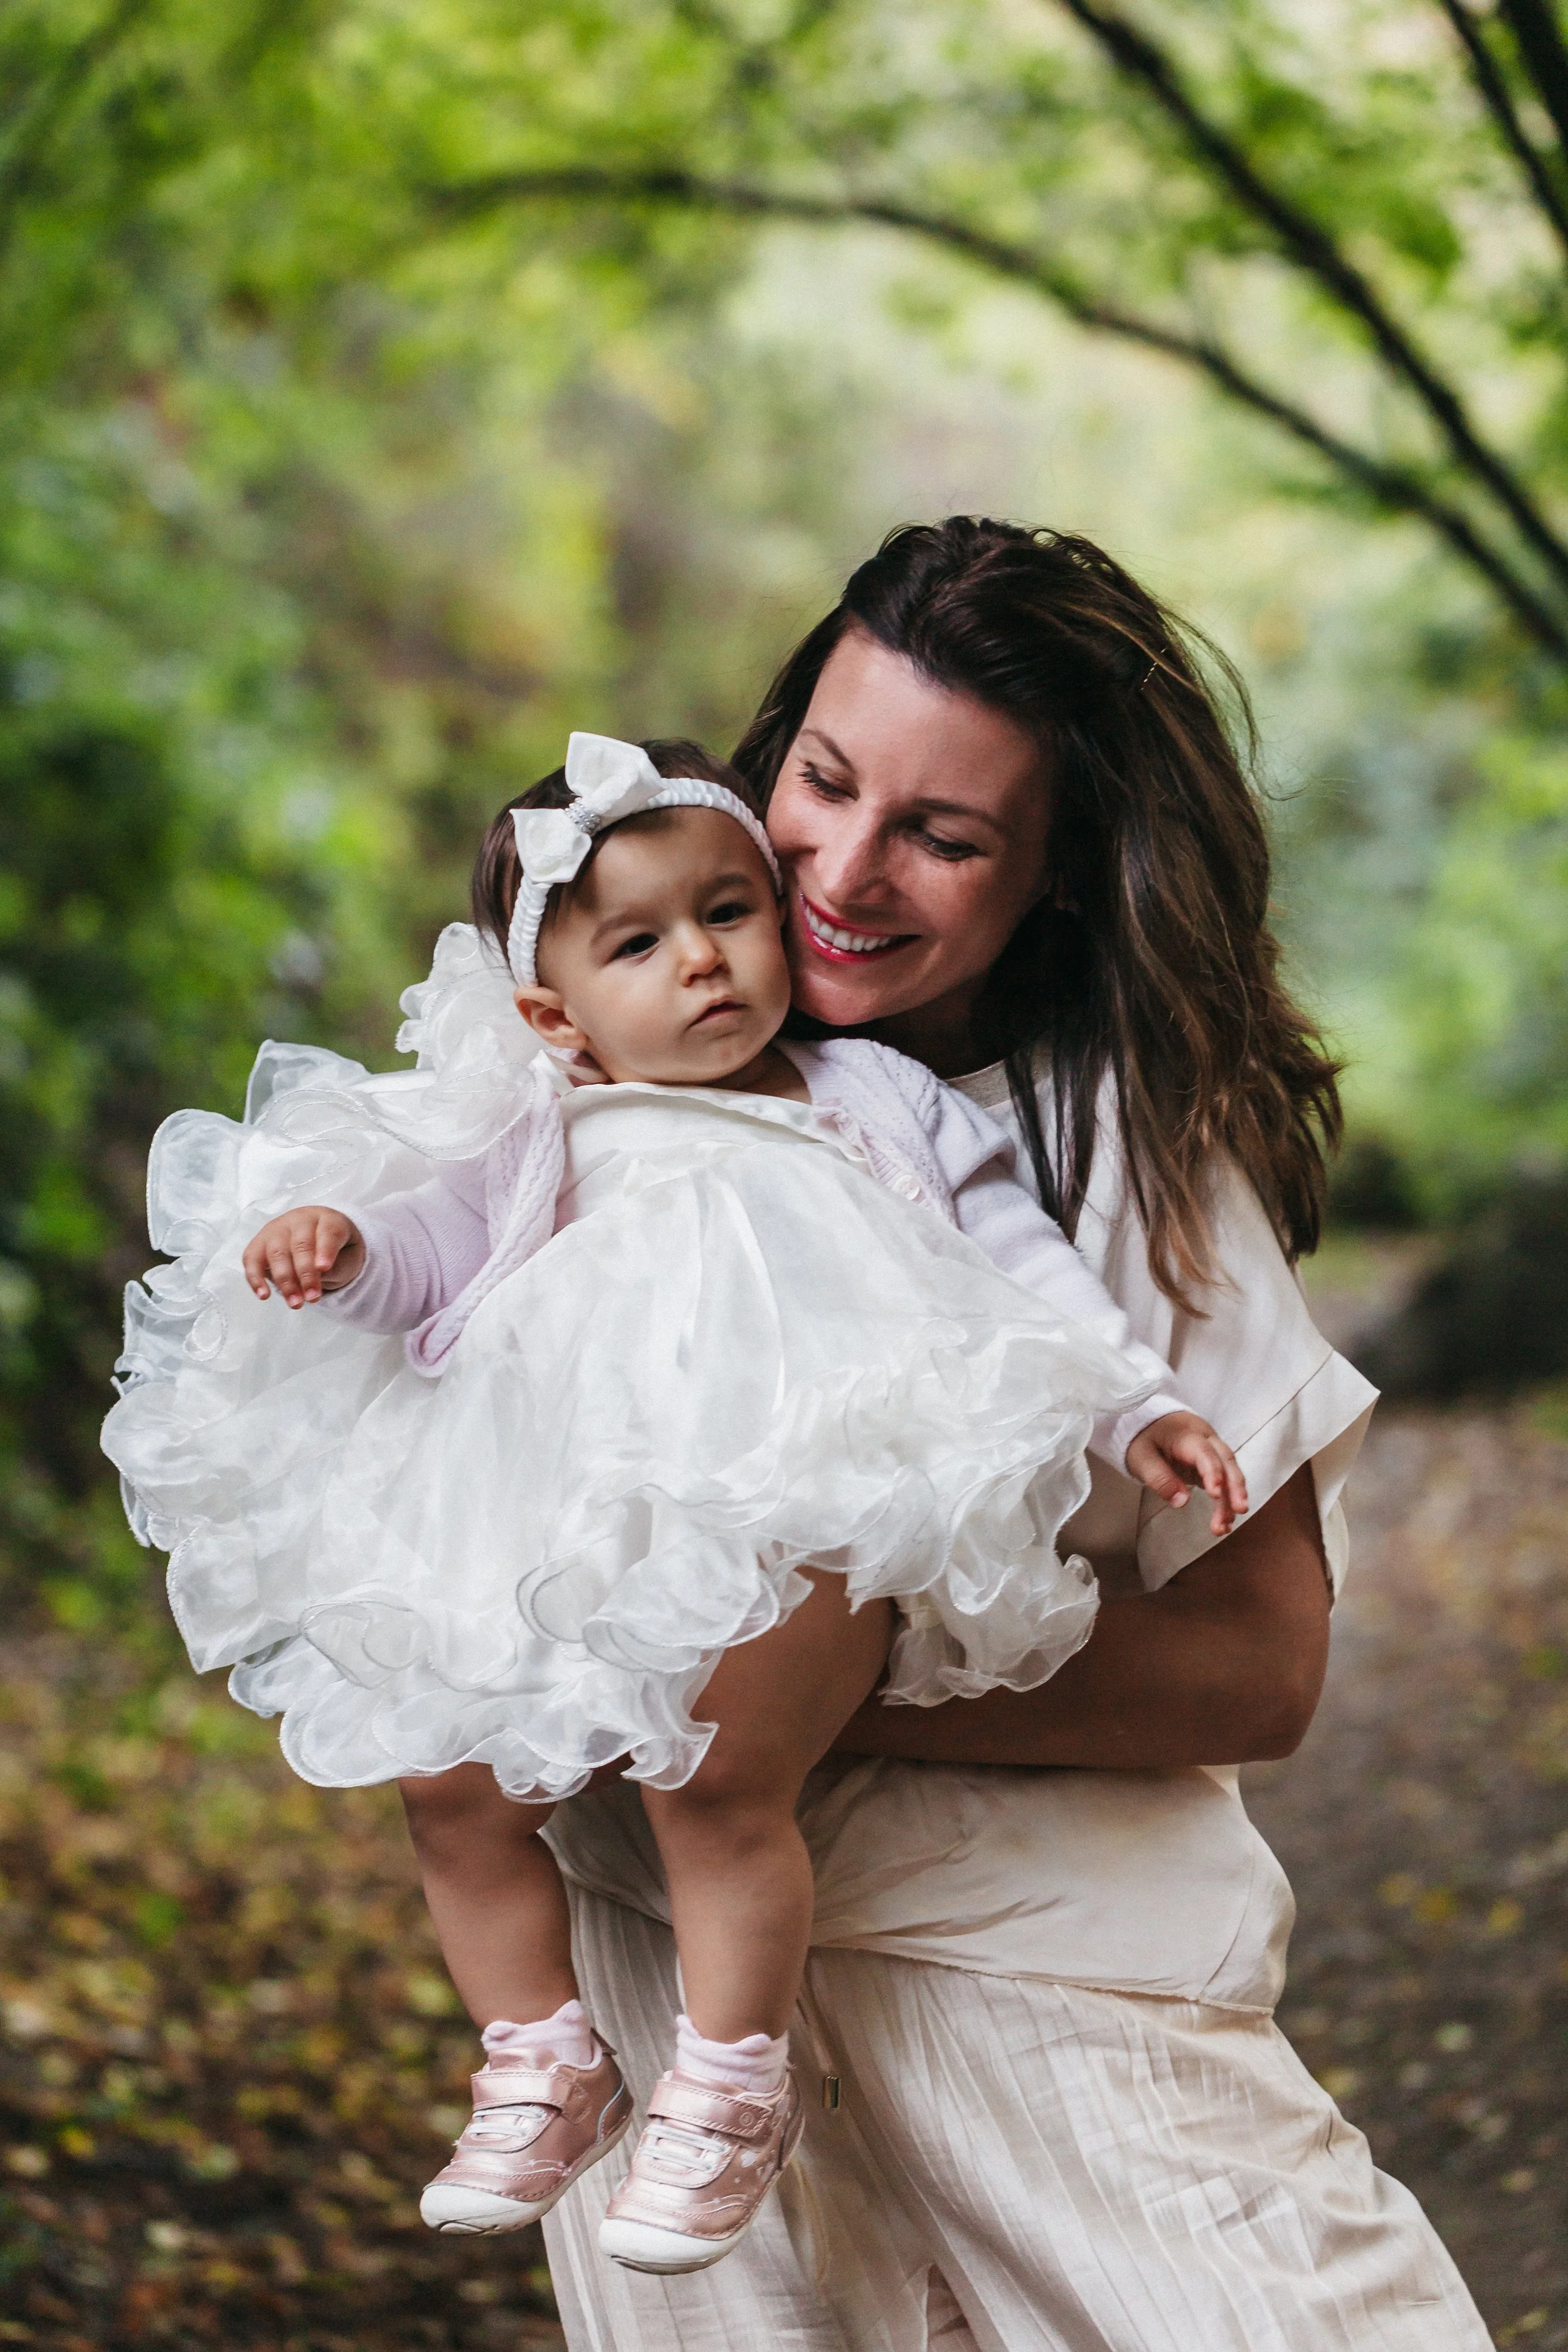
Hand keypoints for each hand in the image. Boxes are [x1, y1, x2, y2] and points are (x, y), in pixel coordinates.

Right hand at [242, 1207, 364, 1307]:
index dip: (325, 1249)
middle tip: (312, 1298)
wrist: (317, 1239)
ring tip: (295, 1303)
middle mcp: (300, 1220)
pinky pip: (252, 1259)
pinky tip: (264, 1295)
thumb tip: (317, 1275)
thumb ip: (336, 1266)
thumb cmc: (337, 1250)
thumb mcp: (347, 1257)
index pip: (328, 1231)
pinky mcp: (259, 1242)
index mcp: (327, 1219)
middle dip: (306, 1274)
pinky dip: (255, 1278)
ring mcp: (277, 1229)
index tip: (324, 1268)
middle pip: (300, 1244)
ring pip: (277, 1253)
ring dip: (285, 1281)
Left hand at [1125, 1411, 1248, 1538]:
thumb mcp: (1141, 1457)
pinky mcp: (1212, 1462)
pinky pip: (1225, 1480)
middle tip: (1239, 1510)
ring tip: (1225, 1526)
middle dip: (1235, 1487)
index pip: (1204, 1452)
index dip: (1212, 1472)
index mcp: (1186, 1434)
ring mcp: (1212, 1450)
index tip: (1215, 1495)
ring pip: (1229, 1472)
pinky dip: (1226, 1500)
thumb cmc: (1143, 1437)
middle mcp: (1206, 1439)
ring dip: (1231, 1499)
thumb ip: (1160, 1478)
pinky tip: (1225, 1520)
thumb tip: (1182, 1501)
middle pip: (1226, 1461)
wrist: (1146, 1419)